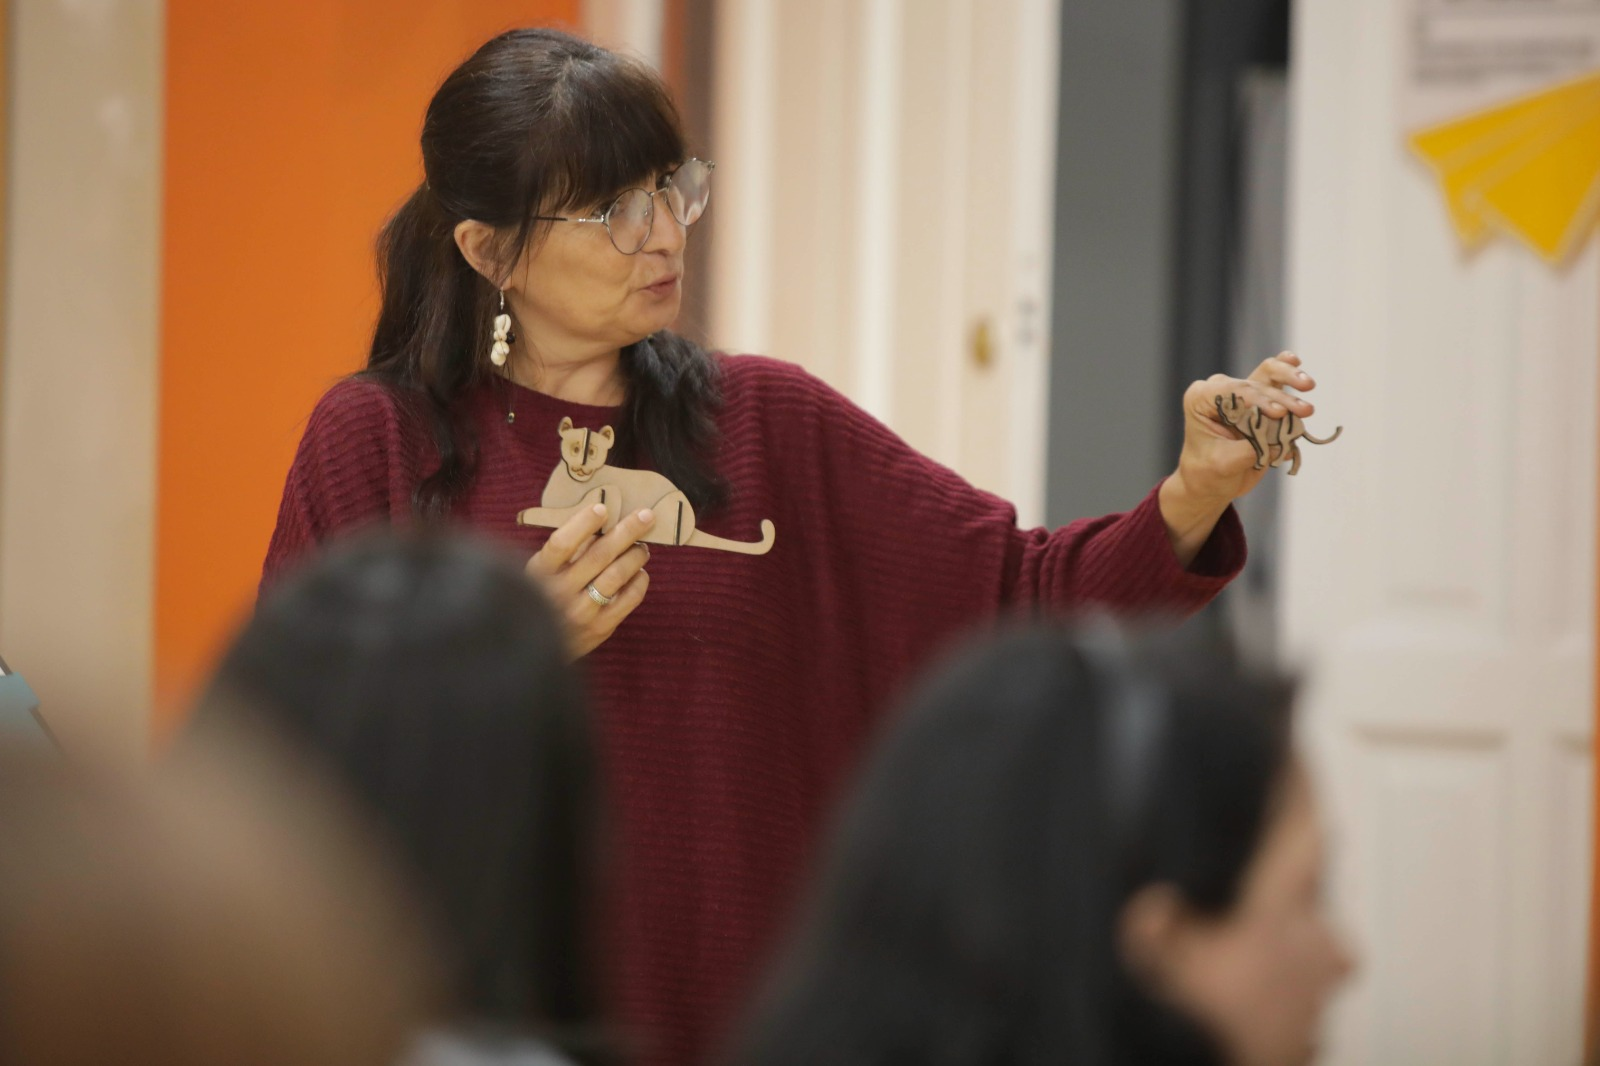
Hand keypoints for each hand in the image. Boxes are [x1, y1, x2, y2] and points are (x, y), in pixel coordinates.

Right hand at [526, 504, 654, 658]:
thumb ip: (565, 551)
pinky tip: (640, 572)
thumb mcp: (540, 573)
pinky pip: (628, 599)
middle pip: (598, 555)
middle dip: (626, 531)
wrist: (538, 650)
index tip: (602, 508)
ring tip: (643, 547)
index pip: (562, 543)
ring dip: (635, 555)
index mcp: (539, 574)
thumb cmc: (543, 598)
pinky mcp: (600, 629)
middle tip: (645, 516)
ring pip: (616, 575)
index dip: (583, 523)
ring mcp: (580, 613)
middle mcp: (558, 593)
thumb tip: (600, 519)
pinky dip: (639, 581)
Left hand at [1175, 351, 1317, 504]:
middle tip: (1304, 410)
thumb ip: (1249, 451)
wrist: (1212, 481)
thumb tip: (1279, 444)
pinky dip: (1288, 374)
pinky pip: (1275, 378)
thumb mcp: (1223, 465)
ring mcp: (1241, 391)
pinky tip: (1298, 367)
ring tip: (1309, 389)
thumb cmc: (1209, 473)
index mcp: (1199, 399)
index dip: (1258, 401)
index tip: (1280, 413)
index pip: (1231, 392)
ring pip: (1269, 374)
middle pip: (1254, 384)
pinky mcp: (1260, 398)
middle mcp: (1219, 389)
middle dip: (1281, 398)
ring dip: (1291, 379)